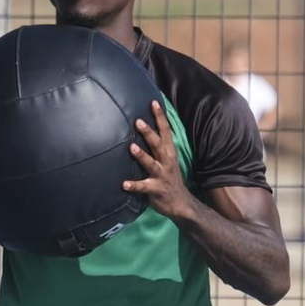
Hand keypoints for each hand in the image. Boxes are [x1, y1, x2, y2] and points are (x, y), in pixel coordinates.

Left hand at [122, 100, 197, 222]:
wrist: (180, 203)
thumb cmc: (168, 177)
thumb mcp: (167, 158)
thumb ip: (158, 144)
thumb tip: (144, 126)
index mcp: (169, 152)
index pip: (165, 131)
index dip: (160, 117)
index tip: (153, 102)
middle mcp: (166, 161)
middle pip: (158, 144)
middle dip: (149, 133)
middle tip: (137, 121)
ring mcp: (161, 175)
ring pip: (151, 163)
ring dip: (141, 155)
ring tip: (131, 147)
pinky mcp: (156, 190)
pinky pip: (144, 188)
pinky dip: (134, 185)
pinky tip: (124, 184)